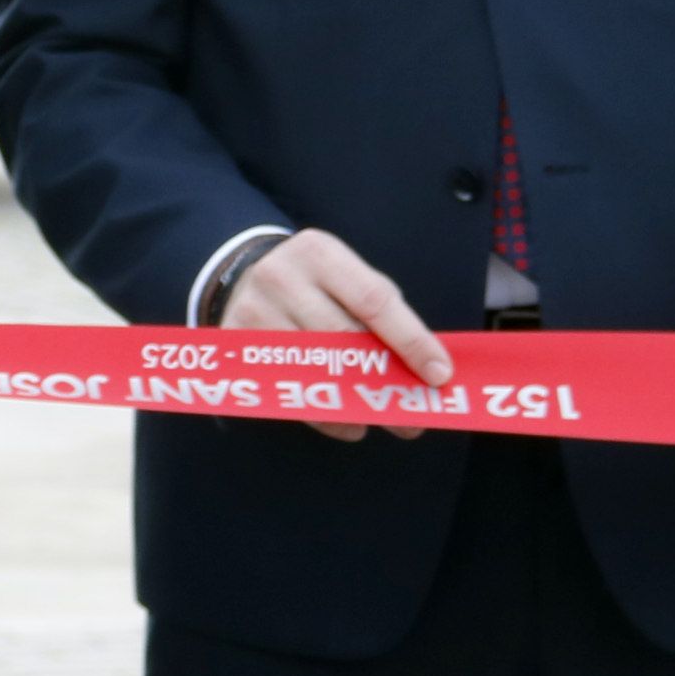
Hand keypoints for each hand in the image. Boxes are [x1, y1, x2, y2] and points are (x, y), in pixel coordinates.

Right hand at [216, 228, 451, 442]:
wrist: (242, 274)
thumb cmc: (314, 283)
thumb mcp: (346, 277)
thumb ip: (383, 313)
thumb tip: (427, 368)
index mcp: (320, 252)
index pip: (374, 300)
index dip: (410, 340)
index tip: (439, 374)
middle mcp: (282, 276)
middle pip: (343, 338)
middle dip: (385, 380)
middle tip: (416, 413)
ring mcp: (253, 309)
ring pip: (314, 369)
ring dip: (355, 403)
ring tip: (383, 420)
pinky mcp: (235, 341)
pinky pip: (288, 388)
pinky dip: (323, 413)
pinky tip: (347, 423)